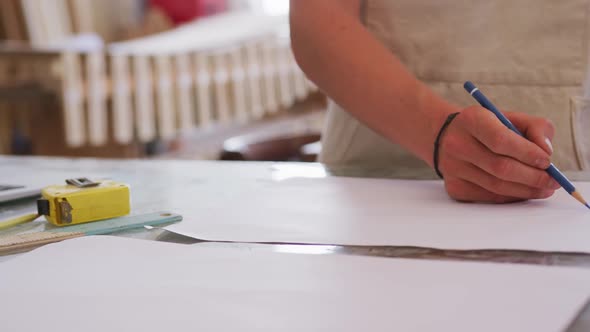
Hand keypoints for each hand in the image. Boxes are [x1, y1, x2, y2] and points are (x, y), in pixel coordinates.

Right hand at [438, 106, 559, 202]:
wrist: (450, 136)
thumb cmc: (488, 127)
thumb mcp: (512, 117)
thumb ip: (536, 128)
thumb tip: (546, 152)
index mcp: (472, 120)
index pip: (500, 140)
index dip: (527, 153)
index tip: (547, 162)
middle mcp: (457, 144)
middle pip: (500, 167)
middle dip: (532, 177)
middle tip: (553, 181)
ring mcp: (452, 168)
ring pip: (496, 186)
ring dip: (526, 190)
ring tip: (544, 188)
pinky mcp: (454, 187)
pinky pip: (488, 197)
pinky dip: (511, 197)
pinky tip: (523, 191)